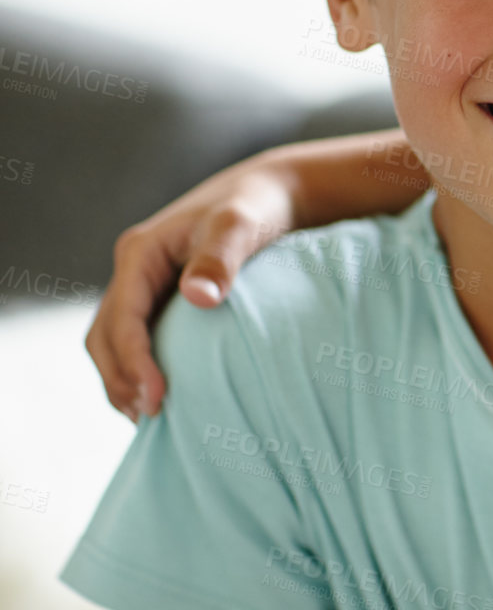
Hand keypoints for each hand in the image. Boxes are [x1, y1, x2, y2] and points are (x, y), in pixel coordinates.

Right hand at [85, 152, 297, 421]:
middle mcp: (134, 270)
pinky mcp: (161, 296)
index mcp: (140, 253)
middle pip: (104, 335)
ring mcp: (144, 284)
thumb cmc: (256, 207)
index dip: (134, 361)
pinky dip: (140, 367)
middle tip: (150, 416)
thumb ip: (221, 259)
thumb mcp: (240, 226)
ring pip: (113, 340)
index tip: (158, 396)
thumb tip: (199, 297)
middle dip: (120, 378)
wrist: (271, 193)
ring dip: (124, 378)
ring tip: (150, 416)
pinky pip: (137, 337)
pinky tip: (163, 394)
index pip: (122, 318)